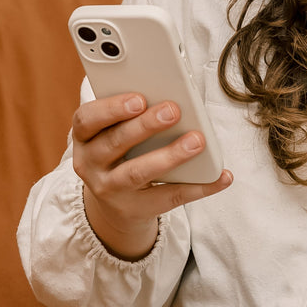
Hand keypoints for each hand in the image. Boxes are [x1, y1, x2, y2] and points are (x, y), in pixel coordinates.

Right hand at [72, 93, 231, 260]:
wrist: (115, 204)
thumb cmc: (121, 154)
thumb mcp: (114, 134)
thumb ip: (131, 116)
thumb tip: (171, 99)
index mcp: (84, 138)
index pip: (86, 120)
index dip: (110, 108)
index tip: (139, 97)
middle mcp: (91, 165)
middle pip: (115, 143)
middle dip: (145, 125)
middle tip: (174, 110)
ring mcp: (111, 190)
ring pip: (139, 172)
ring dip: (170, 155)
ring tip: (197, 141)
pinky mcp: (137, 209)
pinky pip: (170, 197)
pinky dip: (199, 187)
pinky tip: (221, 177)